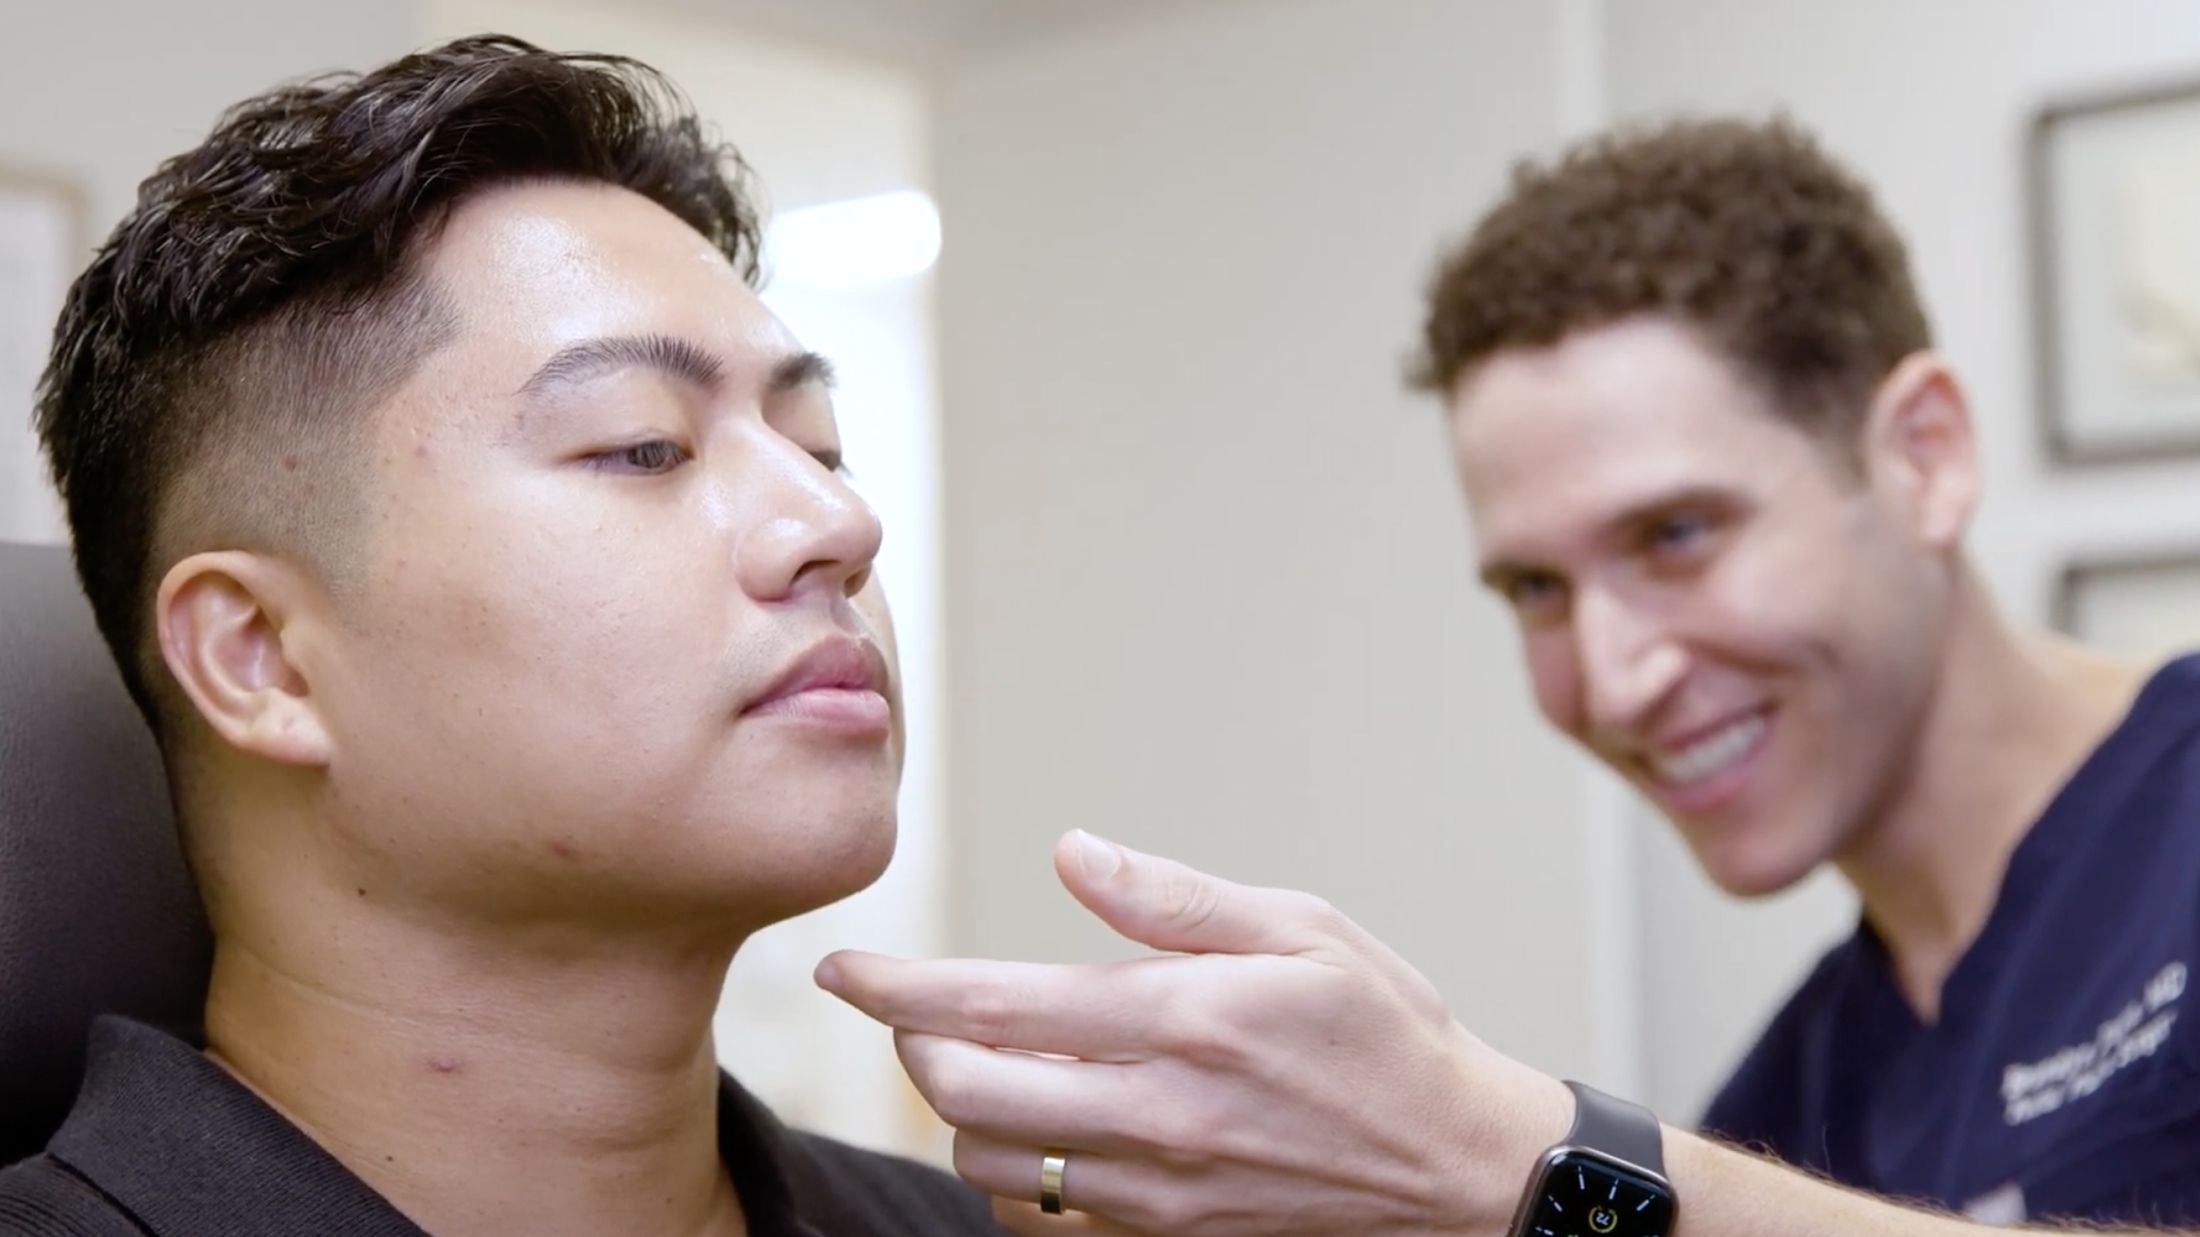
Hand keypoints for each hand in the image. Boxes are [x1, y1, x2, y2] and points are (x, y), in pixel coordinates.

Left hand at [815, 831, 1570, 1235]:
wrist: (1459, 1170)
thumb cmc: (1386, 1032)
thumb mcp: (1302, 929)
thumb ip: (1175, 897)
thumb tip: (1074, 852)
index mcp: (1186, 1017)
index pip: (998, 1005)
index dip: (900, 986)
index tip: (842, 968)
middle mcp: (1158, 1111)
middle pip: (965, 1091)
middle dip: (913, 1045)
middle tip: (918, 1009)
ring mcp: (1157, 1186)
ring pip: (991, 1160)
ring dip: (960, 1106)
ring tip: (985, 1060)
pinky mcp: (1166, 1232)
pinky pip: (1043, 1211)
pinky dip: (1012, 1166)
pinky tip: (1041, 1122)